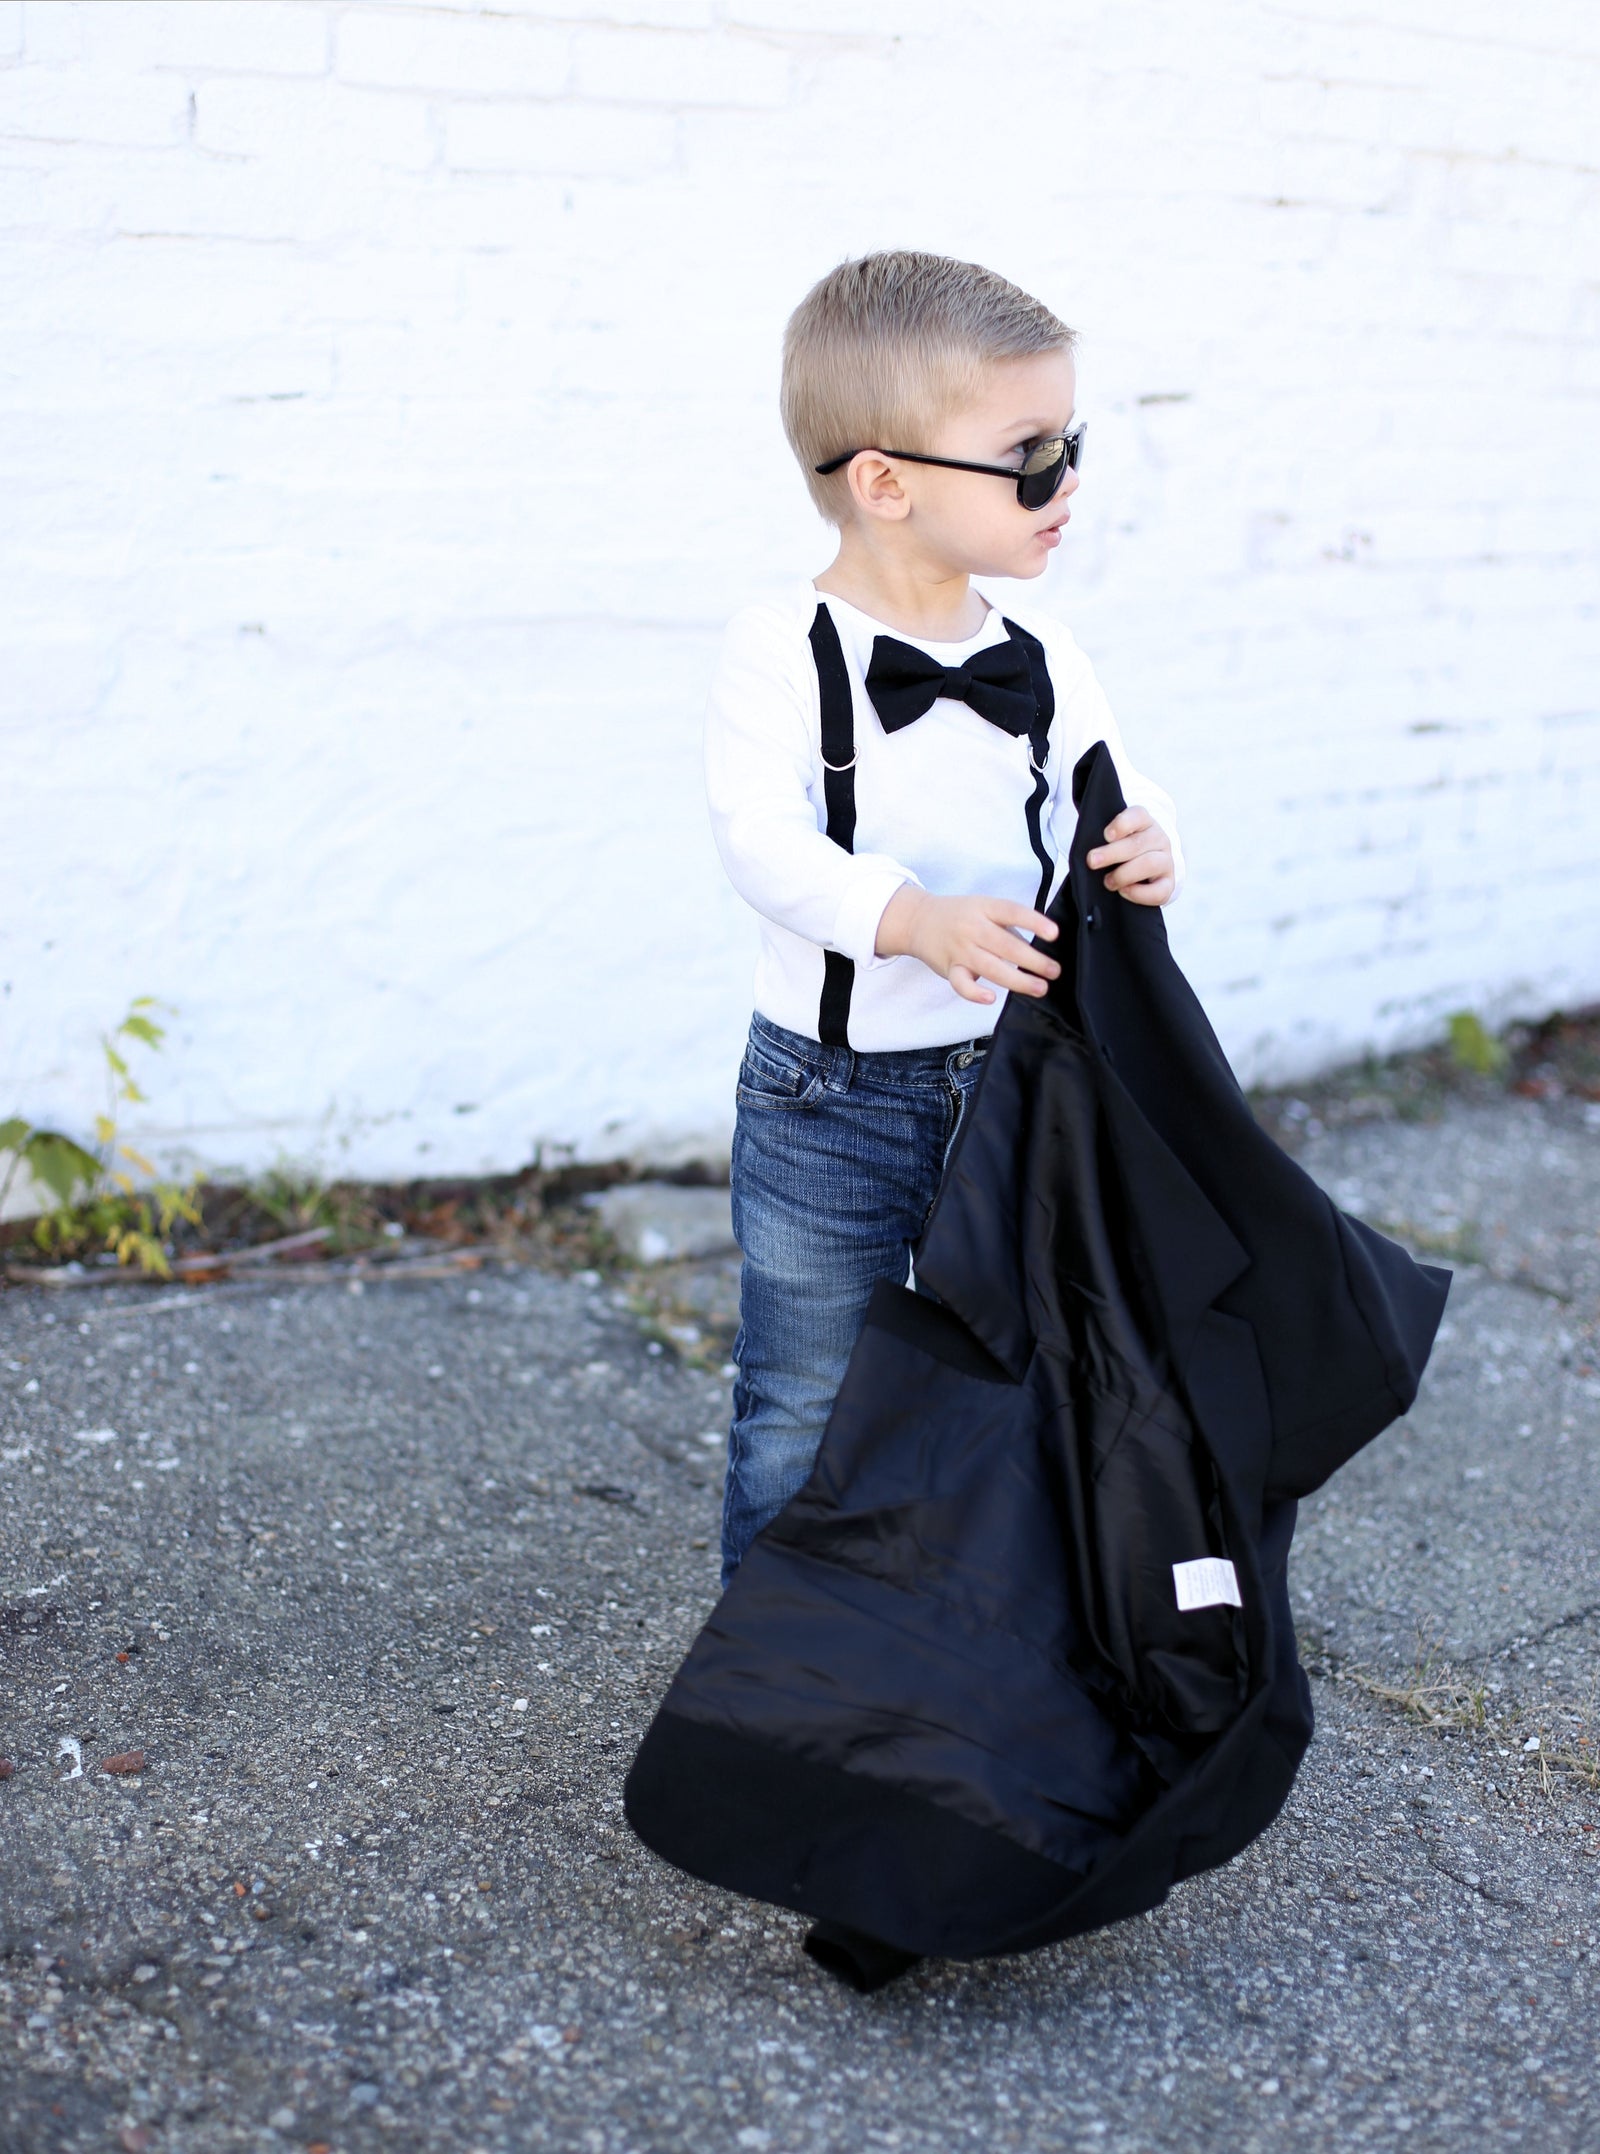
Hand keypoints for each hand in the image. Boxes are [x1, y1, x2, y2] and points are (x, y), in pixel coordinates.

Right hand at [875, 887, 1059, 1006]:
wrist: (919, 920)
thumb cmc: (960, 915)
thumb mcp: (985, 908)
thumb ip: (1009, 927)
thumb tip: (1039, 949)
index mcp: (985, 908)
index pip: (1012, 912)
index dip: (1034, 922)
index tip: (1054, 933)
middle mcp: (973, 928)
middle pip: (1006, 945)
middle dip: (1033, 960)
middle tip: (1054, 970)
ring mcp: (960, 949)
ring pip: (991, 967)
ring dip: (1018, 980)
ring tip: (1040, 988)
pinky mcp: (950, 969)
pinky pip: (961, 984)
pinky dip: (975, 993)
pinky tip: (991, 998)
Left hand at [1086, 806, 1174, 905]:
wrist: (1145, 868)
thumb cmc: (1123, 851)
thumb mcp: (1115, 839)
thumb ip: (1104, 841)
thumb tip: (1092, 854)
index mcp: (1144, 822)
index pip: (1138, 815)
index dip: (1122, 824)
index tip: (1106, 835)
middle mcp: (1158, 839)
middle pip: (1138, 843)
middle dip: (1112, 853)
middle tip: (1092, 861)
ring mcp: (1166, 861)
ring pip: (1150, 864)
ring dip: (1124, 874)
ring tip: (1108, 881)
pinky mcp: (1168, 883)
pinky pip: (1159, 891)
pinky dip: (1139, 893)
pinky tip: (1124, 891)